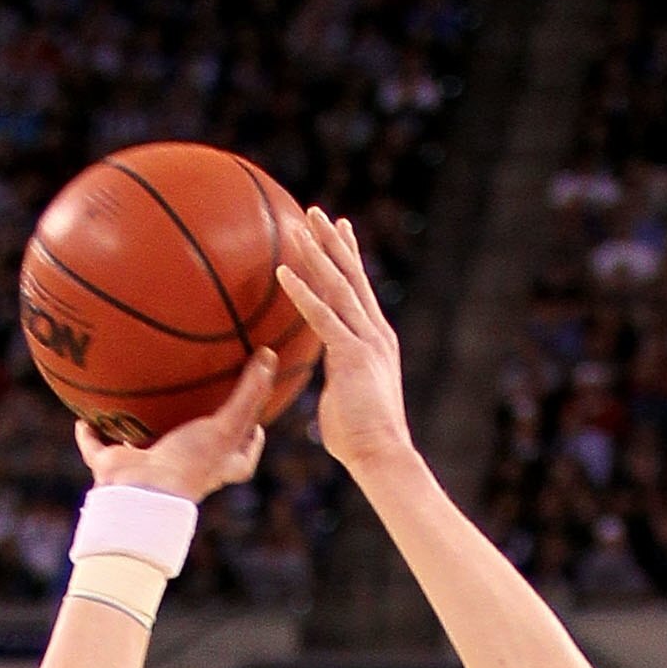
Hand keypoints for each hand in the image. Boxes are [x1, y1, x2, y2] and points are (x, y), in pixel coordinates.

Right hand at [78, 352, 278, 503]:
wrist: (143, 493)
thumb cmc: (191, 464)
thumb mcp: (227, 425)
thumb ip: (250, 392)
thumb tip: (270, 354)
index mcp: (213, 468)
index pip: (242, 458)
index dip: (252, 442)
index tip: (258, 424)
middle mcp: (181, 471)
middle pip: (194, 451)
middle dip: (196, 432)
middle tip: (201, 405)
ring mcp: (146, 471)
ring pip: (143, 448)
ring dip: (138, 431)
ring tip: (136, 402)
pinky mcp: (113, 471)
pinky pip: (98, 449)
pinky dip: (90, 436)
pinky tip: (85, 415)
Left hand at [275, 204, 410, 478]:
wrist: (383, 455)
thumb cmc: (362, 440)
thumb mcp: (346, 399)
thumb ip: (335, 381)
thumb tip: (326, 385)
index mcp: (376, 340)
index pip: (359, 290)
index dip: (349, 257)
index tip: (340, 230)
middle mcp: (375, 333)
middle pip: (352, 276)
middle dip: (333, 242)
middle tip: (317, 212)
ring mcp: (366, 341)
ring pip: (338, 286)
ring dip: (317, 254)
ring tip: (299, 225)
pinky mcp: (351, 355)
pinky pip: (321, 316)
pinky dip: (302, 292)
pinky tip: (284, 271)